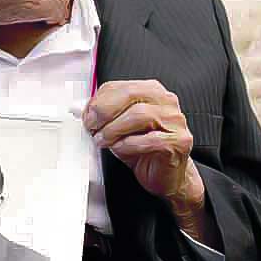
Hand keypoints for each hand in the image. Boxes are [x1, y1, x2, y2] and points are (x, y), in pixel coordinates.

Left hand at [78, 80, 209, 237]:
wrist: (166, 175)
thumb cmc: (143, 150)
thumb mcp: (117, 128)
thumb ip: (102, 115)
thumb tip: (80, 109)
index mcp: (150, 92)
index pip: (119, 86)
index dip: (98, 101)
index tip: (86, 116)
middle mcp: (165, 101)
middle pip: (130, 94)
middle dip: (104, 112)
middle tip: (92, 128)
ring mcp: (175, 120)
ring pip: (140, 115)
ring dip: (114, 130)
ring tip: (103, 141)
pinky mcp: (179, 141)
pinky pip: (150, 139)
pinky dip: (129, 145)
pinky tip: (121, 149)